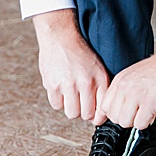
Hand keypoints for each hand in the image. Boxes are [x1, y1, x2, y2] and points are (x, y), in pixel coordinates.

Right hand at [33, 8, 110, 124]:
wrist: (61, 38)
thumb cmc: (81, 53)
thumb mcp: (98, 68)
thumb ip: (101, 88)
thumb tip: (101, 112)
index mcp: (100, 79)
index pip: (103, 108)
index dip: (100, 116)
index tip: (97, 117)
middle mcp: (85, 83)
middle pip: (86, 115)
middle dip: (85, 113)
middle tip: (82, 105)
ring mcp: (68, 85)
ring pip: (71, 113)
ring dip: (71, 108)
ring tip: (72, 98)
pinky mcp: (52, 85)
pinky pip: (57, 106)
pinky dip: (59, 102)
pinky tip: (62, 92)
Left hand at [100, 27, 155, 128]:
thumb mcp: (134, 74)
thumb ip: (124, 88)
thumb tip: (122, 106)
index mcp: (120, 81)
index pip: (104, 106)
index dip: (115, 113)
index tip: (124, 112)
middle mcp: (125, 88)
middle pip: (114, 117)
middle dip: (126, 118)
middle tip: (138, 113)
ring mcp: (136, 96)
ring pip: (125, 122)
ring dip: (136, 121)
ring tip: (146, 112)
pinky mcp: (149, 103)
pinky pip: (140, 124)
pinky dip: (147, 122)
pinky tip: (153, 113)